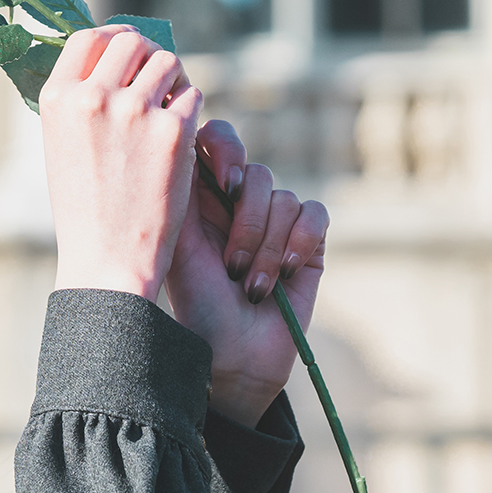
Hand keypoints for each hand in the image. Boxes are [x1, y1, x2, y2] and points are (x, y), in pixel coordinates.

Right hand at [40, 26, 201, 301]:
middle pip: (132, 42)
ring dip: (174, 79)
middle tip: (155, 80)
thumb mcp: (62, 144)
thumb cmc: (84, 207)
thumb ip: (80, 100)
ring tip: (168, 108)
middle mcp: (92, 97)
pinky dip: (190, 109)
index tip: (126, 50)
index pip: (88, 37)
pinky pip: (193, 95)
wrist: (108, 258)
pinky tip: (180, 135)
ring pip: (169, 62)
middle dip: (148, 56)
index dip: (112, 39)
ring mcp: (134, 111)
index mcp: (58, 98)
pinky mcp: (173, 130)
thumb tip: (111, 55)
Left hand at [164, 121, 328, 426]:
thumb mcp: (177, 242)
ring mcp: (275, 221)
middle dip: (246, 221)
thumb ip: (180, 189)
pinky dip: (299, 243)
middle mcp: (237, 203)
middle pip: (256, 172)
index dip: (225, 149)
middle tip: (230, 264)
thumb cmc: (196, 303)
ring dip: (266, 248)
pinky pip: (314, 215)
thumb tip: (180, 137)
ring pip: (284, 199)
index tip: (225, 184)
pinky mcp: (308, 243)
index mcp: (200, 195)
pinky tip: (284, 274)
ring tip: (249, 287)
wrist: (231, 355)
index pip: (216, 140)